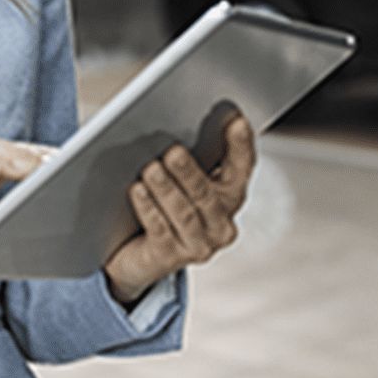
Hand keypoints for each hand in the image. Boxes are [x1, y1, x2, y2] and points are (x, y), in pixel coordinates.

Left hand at [102, 113, 256, 305]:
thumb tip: (179, 118)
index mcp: (230, 195)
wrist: (135, 254)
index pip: (242, 167)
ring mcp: (199, 245)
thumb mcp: (180, 179)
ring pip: (184, 214)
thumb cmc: (161, 205)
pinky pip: (160, 230)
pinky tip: (137, 191)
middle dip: (190, 172)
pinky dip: (148, 209)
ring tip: (150, 169)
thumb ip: (189, 155)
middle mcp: (221, 224)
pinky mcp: (171, 258)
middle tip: (173, 151)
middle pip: (207, 194)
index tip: (236, 121)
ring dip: (166, 189)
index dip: (241, 145)